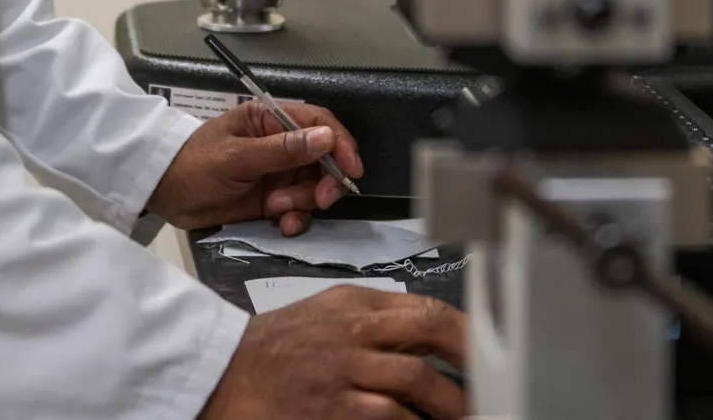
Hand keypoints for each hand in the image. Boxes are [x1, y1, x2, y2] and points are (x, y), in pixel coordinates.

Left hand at [148, 99, 364, 234]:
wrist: (162, 195)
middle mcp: (278, 144)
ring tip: (275, 208)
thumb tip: (326, 138)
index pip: (318, 123)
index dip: (340, 143)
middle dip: (325, 181)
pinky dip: (295, 219)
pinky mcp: (270, 200)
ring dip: (303, 203)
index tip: (352, 169)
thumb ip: (282, 150)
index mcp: (269, 120)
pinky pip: (298, 210)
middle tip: (319, 199)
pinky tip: (281, 225)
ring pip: (313, 188)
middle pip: (323, 159)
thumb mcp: (236, 157)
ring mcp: (276, 174)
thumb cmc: (193, 165)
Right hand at [200, 286, 467, 419]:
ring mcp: (344, 374)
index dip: (465, 331)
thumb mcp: (327, 311)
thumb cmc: (277, 347)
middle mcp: (352, 333)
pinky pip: (390, 418)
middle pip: (427, 338)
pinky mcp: (334, 411)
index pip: (425, 308)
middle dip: (467, 363)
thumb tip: (428, 331)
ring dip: (449, 404)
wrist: (225, 375)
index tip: (486, 350)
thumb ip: (376, 317)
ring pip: (416, 383)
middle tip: (486, 386)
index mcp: (354, 305)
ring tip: (464, 414)